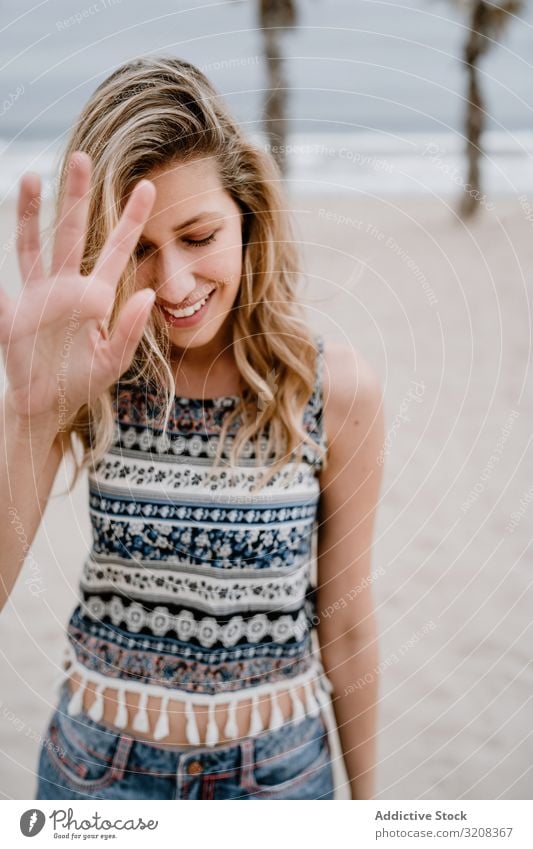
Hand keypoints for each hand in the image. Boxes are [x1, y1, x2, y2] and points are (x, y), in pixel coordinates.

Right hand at [0, 151, 155, 429]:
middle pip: (72, 232)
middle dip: (76, 196)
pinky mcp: (12, 313)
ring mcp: (37, 295)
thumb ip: (131, 329)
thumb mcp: (114, 360)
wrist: (46, 404)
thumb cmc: (82, 381)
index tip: (148, 186)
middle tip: (82, 157)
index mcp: (96, 295)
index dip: (131, 219)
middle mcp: (66, 286)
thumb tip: (150, 294)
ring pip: (33, 244)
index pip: (116, 249)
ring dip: (30, 212)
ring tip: (30, 178)